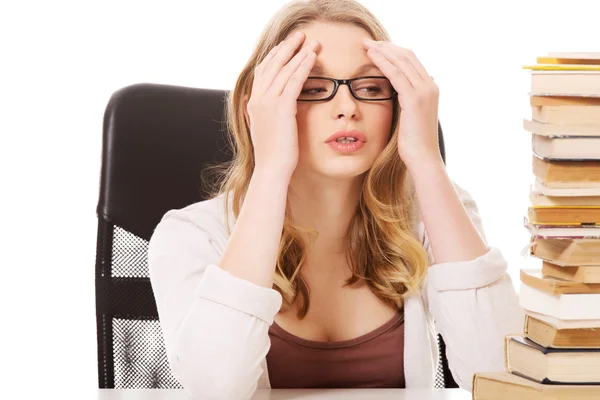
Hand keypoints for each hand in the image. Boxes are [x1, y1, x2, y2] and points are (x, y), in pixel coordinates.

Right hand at [243, 31, 319, 176]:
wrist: (272, 169)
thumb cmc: (273, 154)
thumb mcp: (264, 129)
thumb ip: (263, 113)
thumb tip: (261, 104)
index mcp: (252, 102)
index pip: (263, 71)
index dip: (275, 56)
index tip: (286, 46)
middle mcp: (257, 98)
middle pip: (272, 64)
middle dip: (287, 47)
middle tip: (300, 35)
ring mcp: (268, 102)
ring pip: (284, 69)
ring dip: (299, 53)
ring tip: (312, 42)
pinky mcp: (281, 108)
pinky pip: (294, 81)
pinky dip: (304, 66)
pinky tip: (313, 57)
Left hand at [362, 38, 441, 167]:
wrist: (422, 158)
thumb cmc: (413, 143)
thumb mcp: (411, 117)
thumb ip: (407, 102)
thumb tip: (399, 94)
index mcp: (430, 88)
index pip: (412, 61)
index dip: (393, 51)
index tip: (376, 47)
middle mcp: (430, 86)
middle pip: (407, 56)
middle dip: (386, 47)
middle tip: (367, 42)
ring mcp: (424, 91)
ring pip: (401, 61)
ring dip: (382, 51)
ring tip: (365, 46)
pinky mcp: (414, 99)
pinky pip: (396, 74)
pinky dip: (383, 63)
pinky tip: (371, 57)